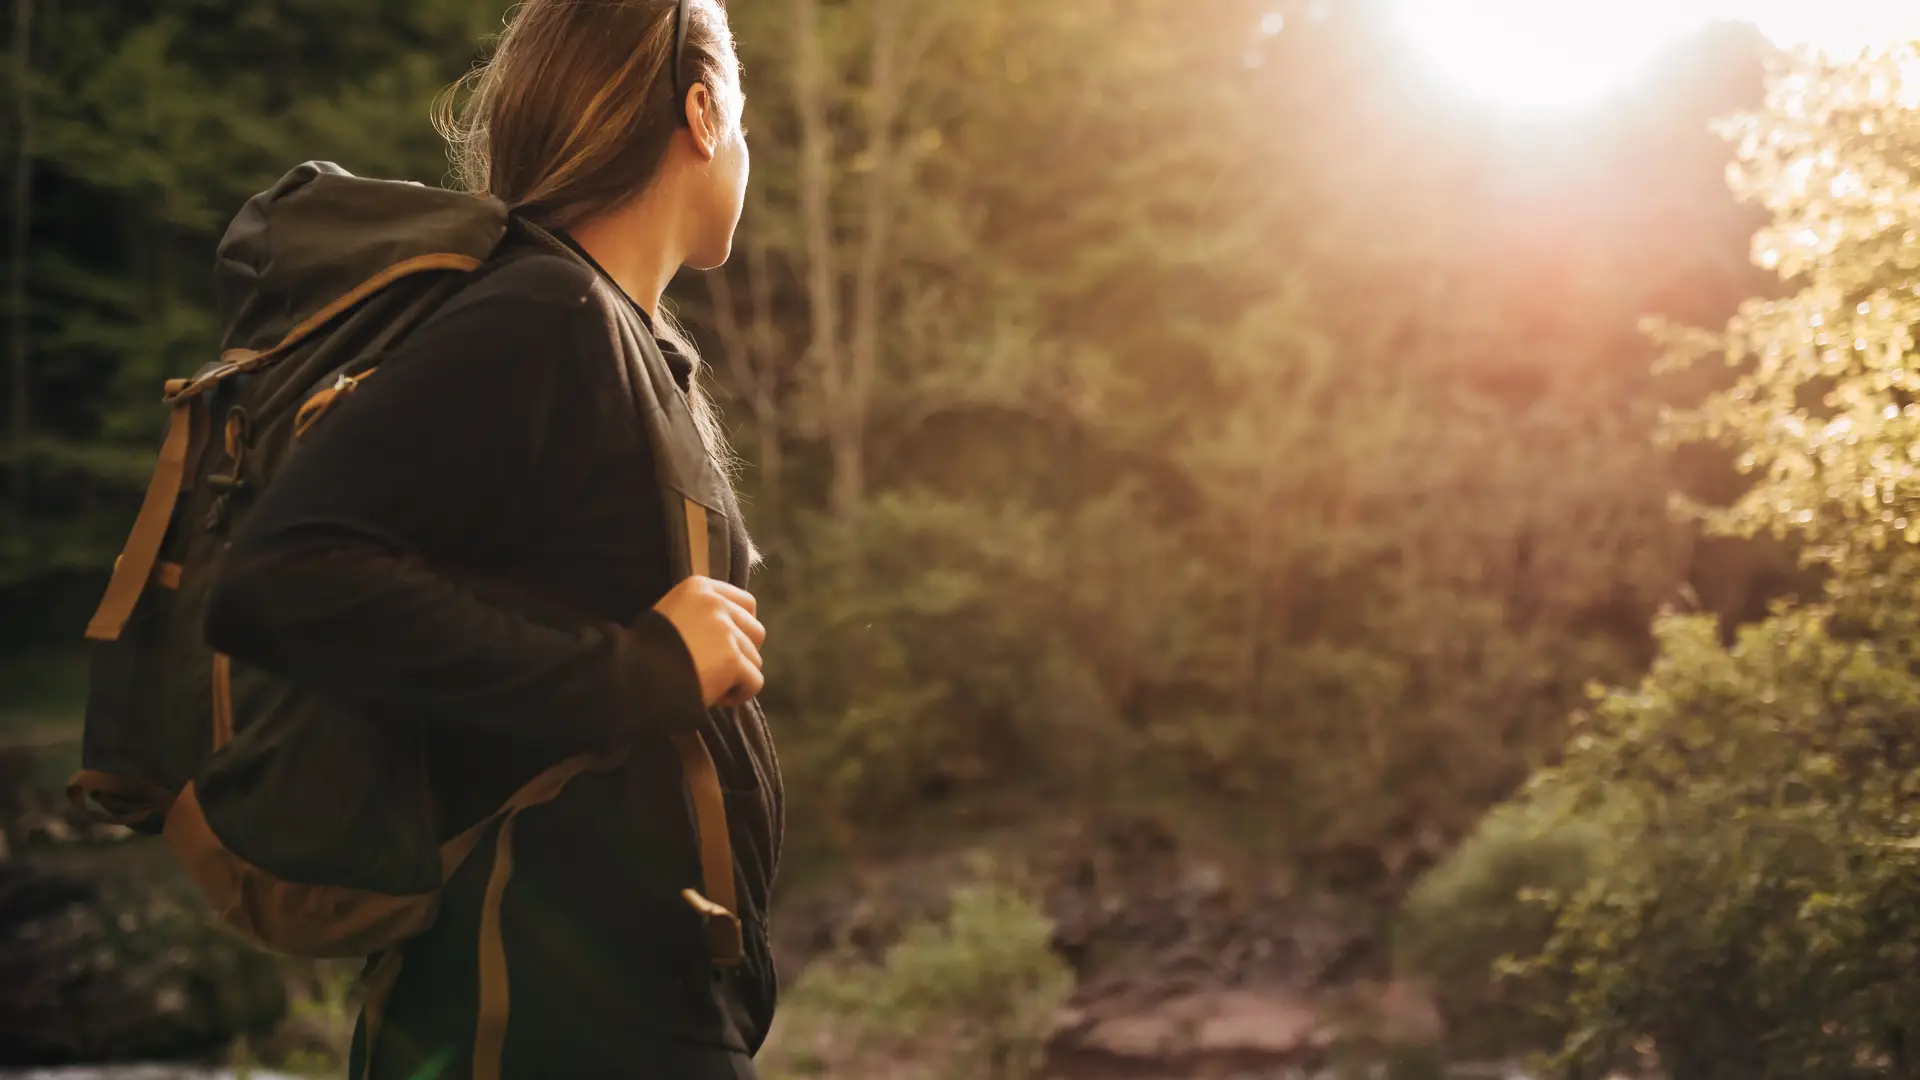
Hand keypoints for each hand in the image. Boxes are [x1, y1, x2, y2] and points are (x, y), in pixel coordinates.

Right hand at [653, 576, 765, 707]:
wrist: (635, 677)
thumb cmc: (646, 652)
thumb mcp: (669, 615)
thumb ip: (700, 614)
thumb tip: (732, 631)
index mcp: (699, 587)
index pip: (746, 603)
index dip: (741, 628)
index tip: (727, 646)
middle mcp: (715, 603)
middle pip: (755, 631)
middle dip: (742, 653)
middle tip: (717, 670)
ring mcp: (726, 630)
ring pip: (755, 658)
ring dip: (738, 676)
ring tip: (711, 685)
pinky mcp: (732, 659)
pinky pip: (754, 680)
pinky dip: (740, 694)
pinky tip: (717, 697)